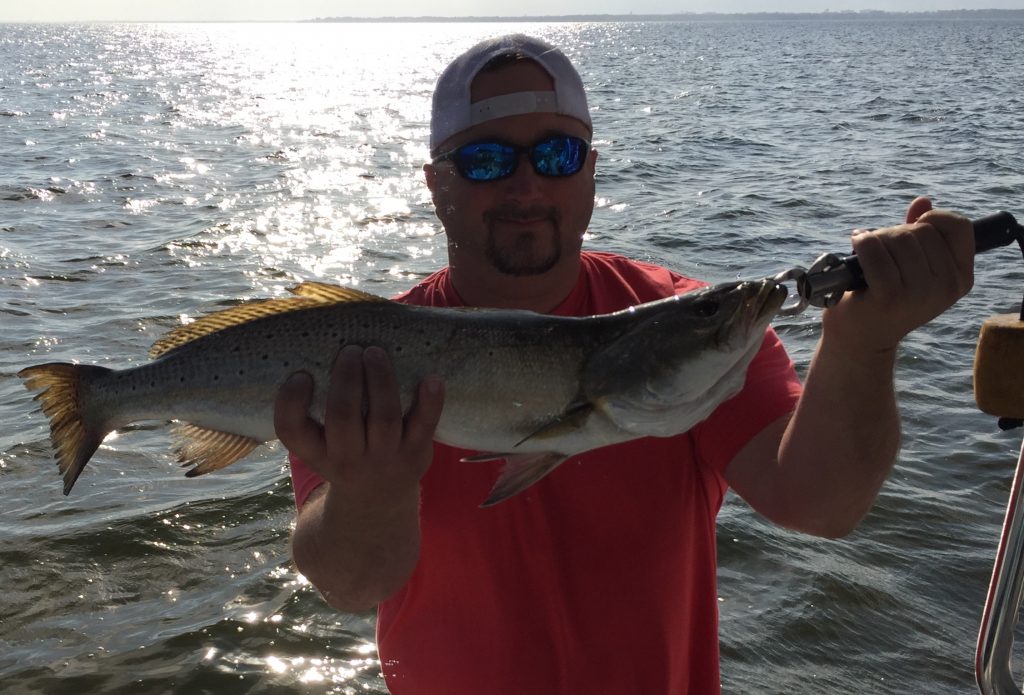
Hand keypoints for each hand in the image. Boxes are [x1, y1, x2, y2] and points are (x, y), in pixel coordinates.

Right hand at [273, 345, 444, 507]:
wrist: (377, 498)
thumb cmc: (343, 453)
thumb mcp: (318, 443)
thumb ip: (312, 409)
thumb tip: (317, 347)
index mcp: (315, 451)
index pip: (292, 431)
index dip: (291, 402)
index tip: (301, 375)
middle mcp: (346, 459)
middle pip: (343, 419)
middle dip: (346, 380)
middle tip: (350, 350)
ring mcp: (384, 458)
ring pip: (384, 418)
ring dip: (380, 381)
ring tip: (374, 352)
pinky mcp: (415, 454)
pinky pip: (424, 426)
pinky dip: (430, 402)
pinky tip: (432, 379)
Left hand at [822, 196, 973, 353]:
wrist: (859, 339)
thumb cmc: (885, 299)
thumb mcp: (911, 267)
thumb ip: (921, 235)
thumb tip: (923, 202)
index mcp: (961, 279)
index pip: (959, 227)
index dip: (933, 218)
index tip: (913, 226)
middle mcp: (947, 287)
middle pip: (921, 230)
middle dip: (895, 232)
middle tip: (880, 250)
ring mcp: (919, 293)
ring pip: (897, 237)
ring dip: (875, 239)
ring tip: (867, 257)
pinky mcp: (889, 296)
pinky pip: (873, 248)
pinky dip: (861, 243)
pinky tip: (854, 250)